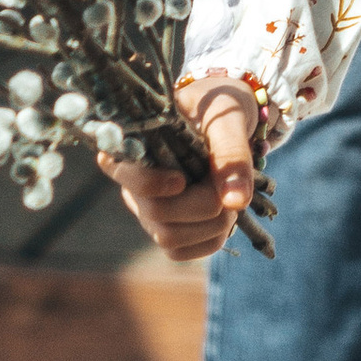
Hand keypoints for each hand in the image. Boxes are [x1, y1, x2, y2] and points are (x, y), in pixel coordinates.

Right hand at [101, 86, 259, 256]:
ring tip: (230, 196)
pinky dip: (211, 239)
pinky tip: (224, 214)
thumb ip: (231, 154)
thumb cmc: (219, 107)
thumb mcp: (227, 118)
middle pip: (156, 214)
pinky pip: (182, 252)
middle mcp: (131, 183)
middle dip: (204, 205)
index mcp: (132, 148)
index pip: (125, 177)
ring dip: (213, 224)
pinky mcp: (165, 229)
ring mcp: (146, 210)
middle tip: (228, 184)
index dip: (152, 185)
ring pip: (169, 239)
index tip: (182, 179)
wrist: (226, 115)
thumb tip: (235, 202)